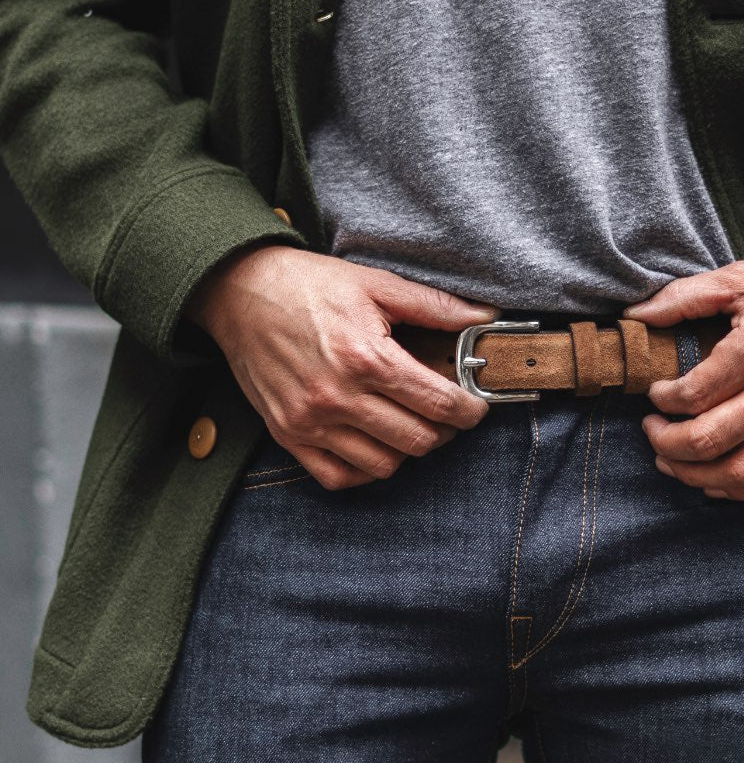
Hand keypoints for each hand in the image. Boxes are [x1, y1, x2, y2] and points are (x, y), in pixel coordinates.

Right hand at [186, 244, 500, 488]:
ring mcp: (310, 422)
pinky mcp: (288, 435)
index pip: (439, 404)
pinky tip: (375, 444)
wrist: (239, 291)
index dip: (470, 410)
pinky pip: (338, 477)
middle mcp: (338, 397)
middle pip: (417, 440)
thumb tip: (484, 317)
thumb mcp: (376, 285)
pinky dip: (364, 469)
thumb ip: (435, 306)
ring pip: (383, 465)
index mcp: (366, 357)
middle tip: (446, 412)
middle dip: (444, 429)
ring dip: (407, 449)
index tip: (476, 406)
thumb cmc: (309, 285)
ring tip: (411, 424)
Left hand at [621, 252, 743, 498]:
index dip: (662, 400)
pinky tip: (713, 482)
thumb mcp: (741, 277)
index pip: (693, 395)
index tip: (655, 392)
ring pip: (740, 472)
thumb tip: (634, 317)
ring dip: (694, 476)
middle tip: (651, 429)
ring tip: (671, 460)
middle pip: (709, 440)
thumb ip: (682, 298)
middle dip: (665, 443)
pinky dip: (740, 491)